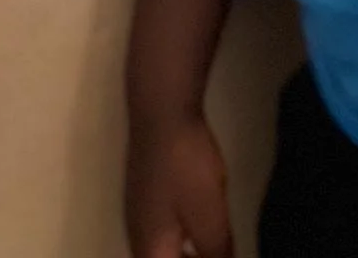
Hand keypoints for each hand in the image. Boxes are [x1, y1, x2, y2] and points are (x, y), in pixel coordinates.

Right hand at [125, 113, 233, 257]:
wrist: (162, 112)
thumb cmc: (186, 168)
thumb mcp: (209, 216)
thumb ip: (216, 251)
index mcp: (150, 250)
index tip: (220, 256)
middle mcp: (137, 235)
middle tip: (219, 253)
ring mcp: (138, 210)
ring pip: (160, 248)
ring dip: (185, 252)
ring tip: (213, 246)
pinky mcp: (145, 189)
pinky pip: (161, 229)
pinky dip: (181, 237)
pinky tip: (199, 221)